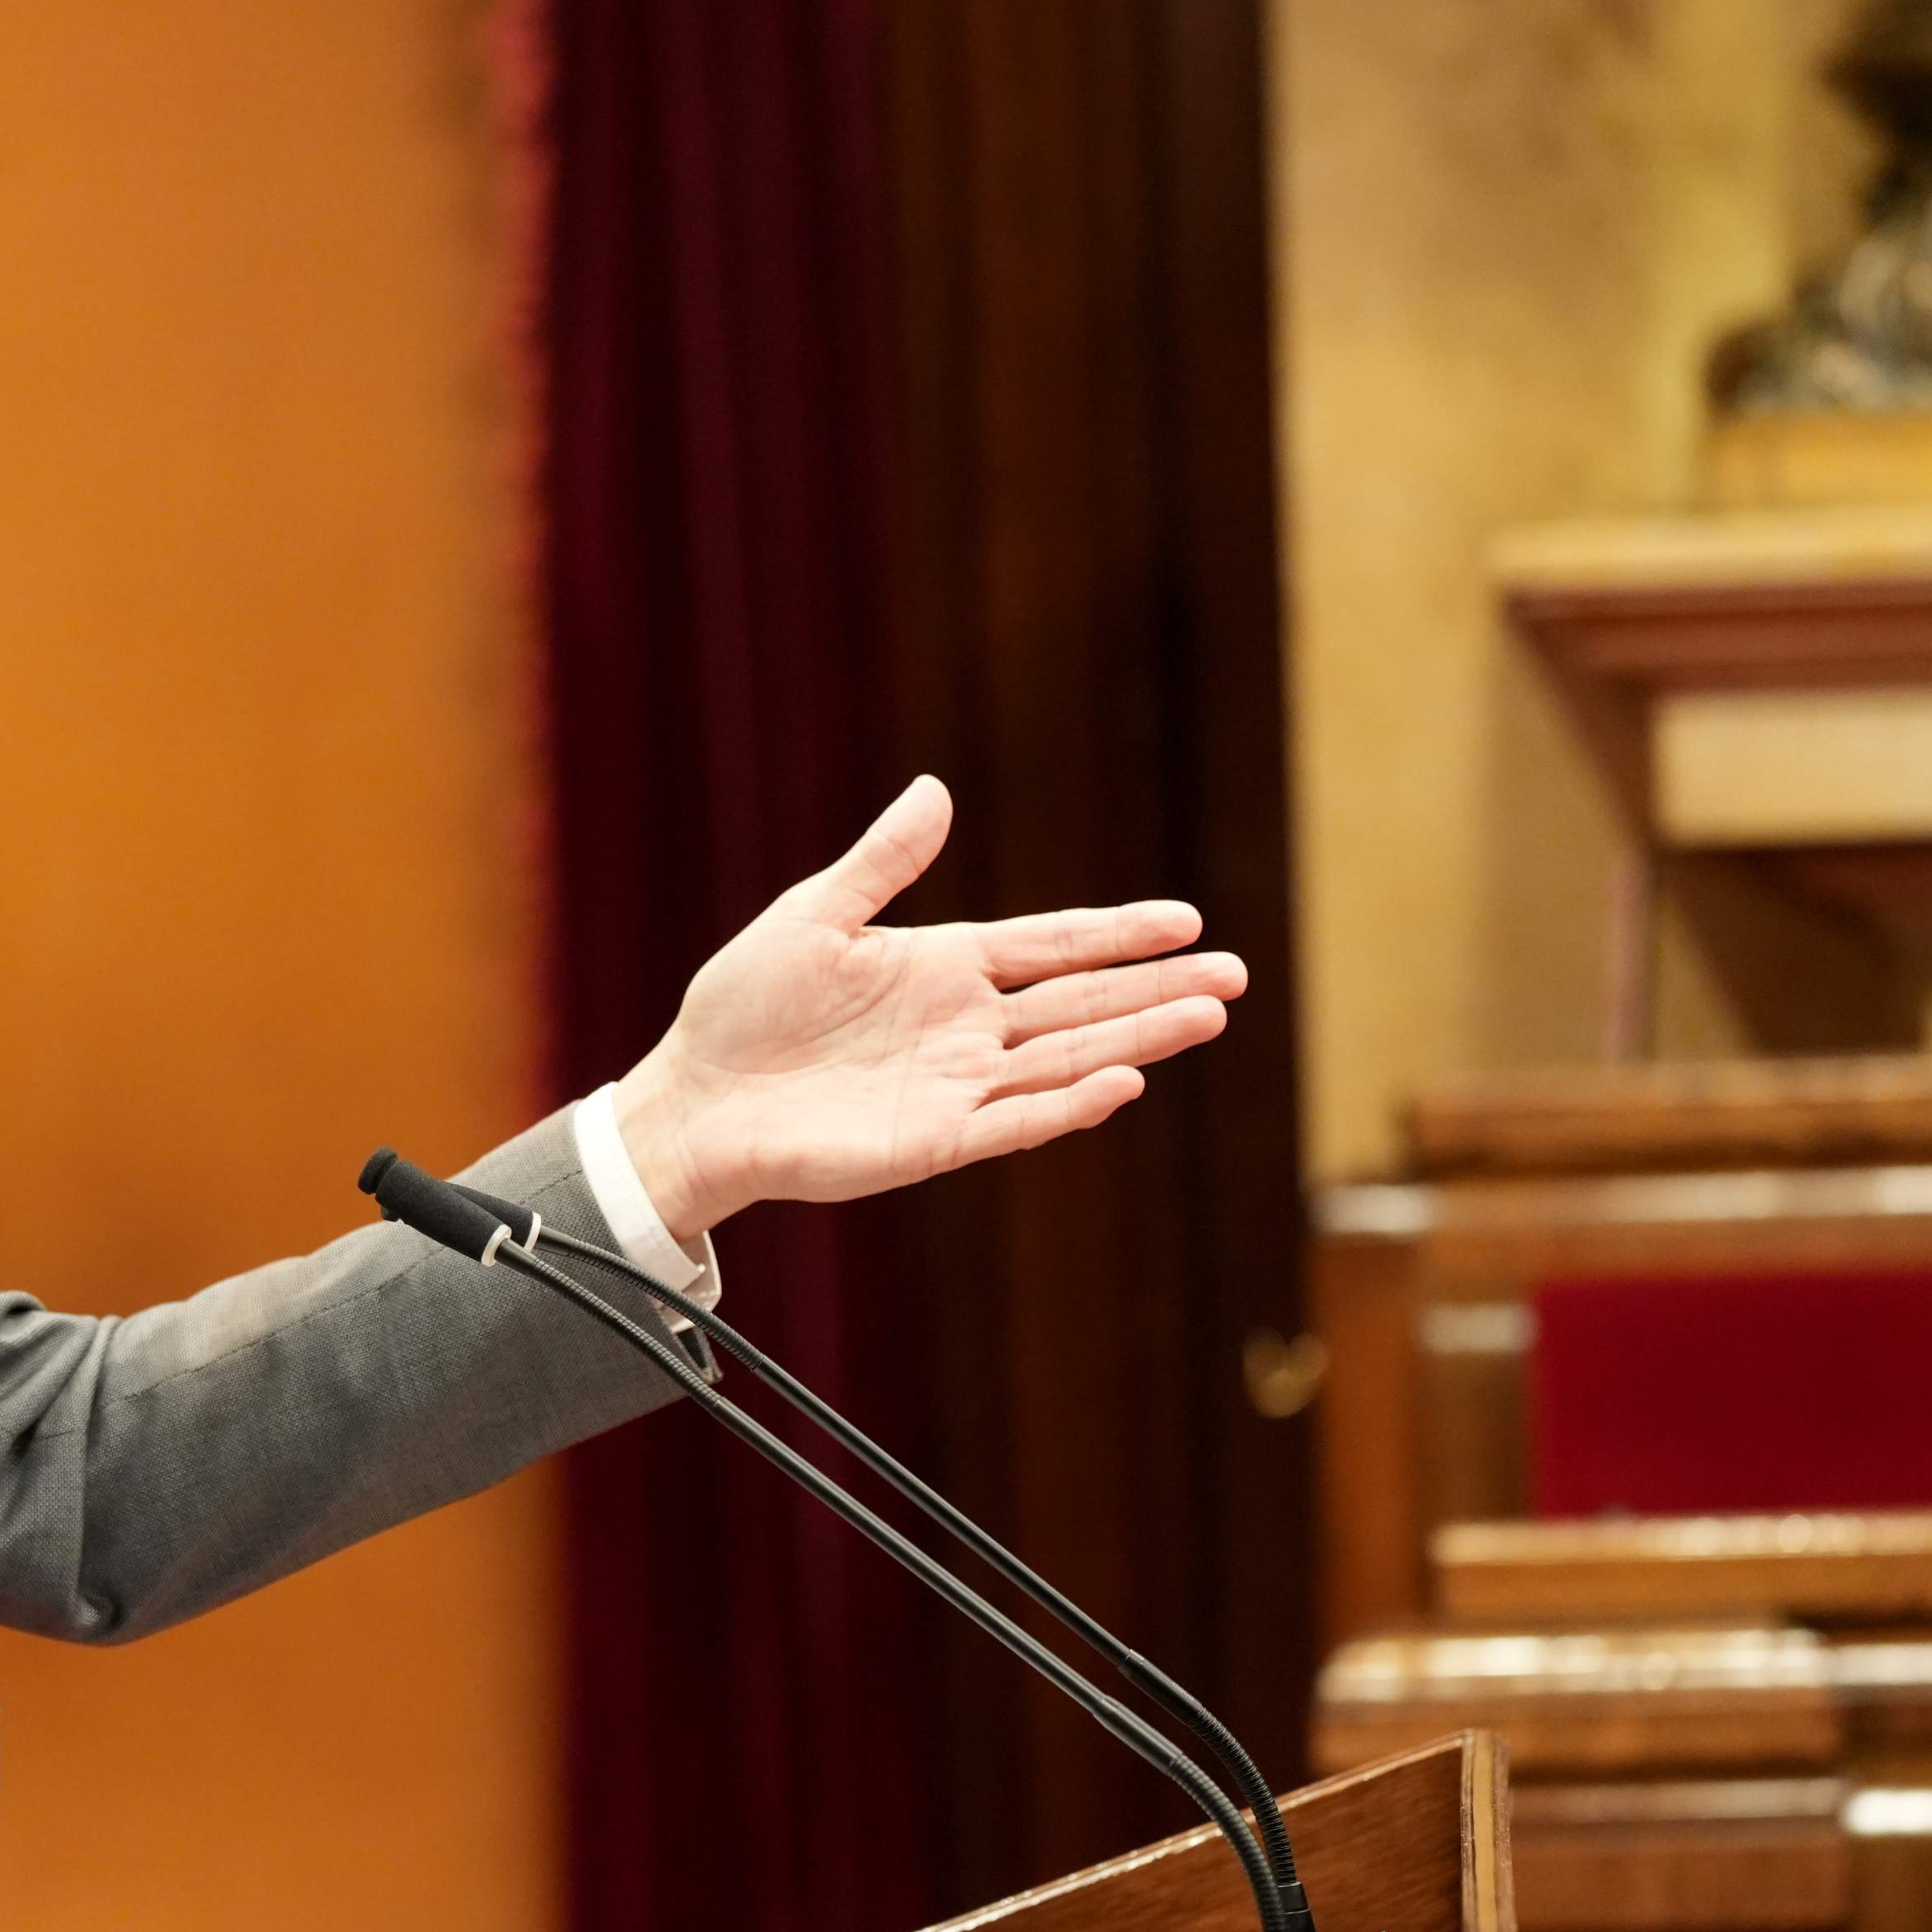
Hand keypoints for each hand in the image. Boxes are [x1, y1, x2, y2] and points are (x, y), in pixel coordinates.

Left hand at [611, 776, 1244, 1239]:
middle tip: (1236, 975)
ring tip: (1207, 1015)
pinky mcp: (933, 1141)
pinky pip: (1015, 1122)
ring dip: (1138, 1038)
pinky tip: (1123, 1080)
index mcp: (943, 967)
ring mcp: (956, 1087)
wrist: (695, 1099)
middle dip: (1158, 988)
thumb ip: (881, 864)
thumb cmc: (743, 1008)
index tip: (1186, 920)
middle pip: (1082, 1002)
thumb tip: (935, 791)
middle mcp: (964, 1028)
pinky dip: (1068, 1103)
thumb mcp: (812, 916)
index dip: (1117, 933)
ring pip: (1068, 1058)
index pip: (1052, 944)